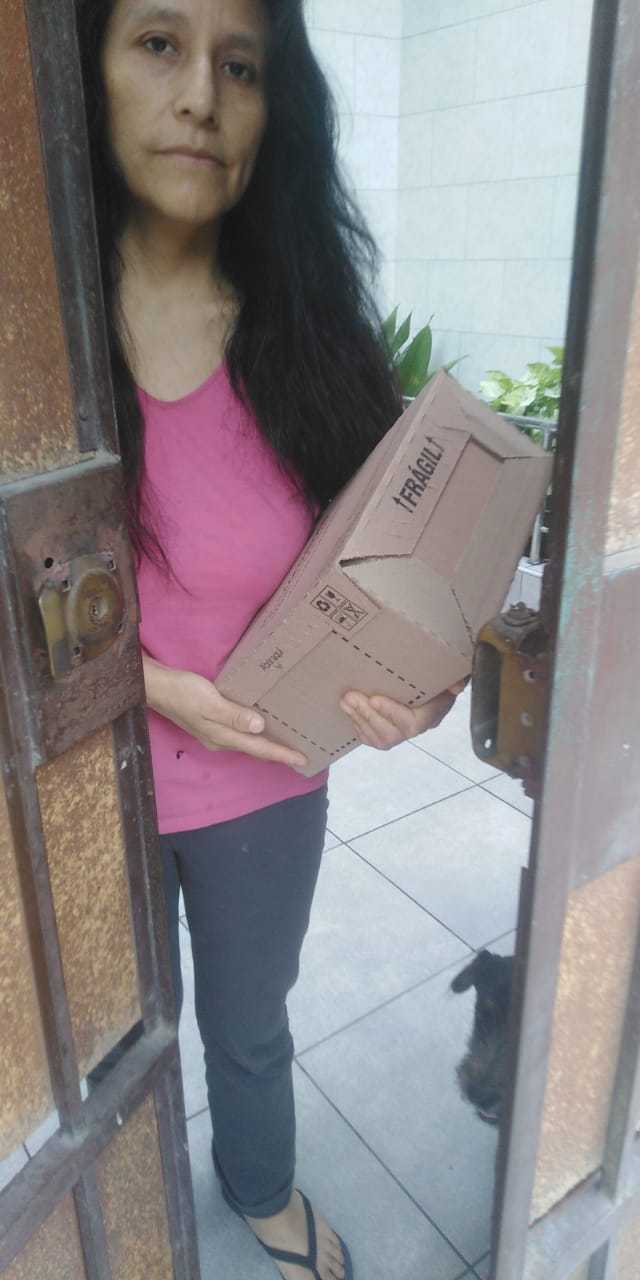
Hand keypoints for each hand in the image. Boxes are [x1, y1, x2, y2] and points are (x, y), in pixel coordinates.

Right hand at [143, 658, 307, 769]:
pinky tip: (260, 728)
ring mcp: (214, 734)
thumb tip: (259, 727)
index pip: (259, 748)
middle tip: (300, 756)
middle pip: (255, 750)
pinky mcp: (211, 724)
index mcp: (222, 737)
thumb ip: (234, 715)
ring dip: (267, 746)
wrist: (156, 688)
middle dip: (278, 754)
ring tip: (286, 746)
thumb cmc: (183, 692)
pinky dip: (254, 735)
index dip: (282, 754)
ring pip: (247, 743)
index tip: (303, 760)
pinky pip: (239, 735)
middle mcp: (220, 740)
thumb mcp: (210, 702)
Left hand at [339, 681, 466, 750]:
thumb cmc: (440, 672)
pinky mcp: (389, 732)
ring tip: (345, 701)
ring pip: (380, 739)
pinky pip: (372, 739)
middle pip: (393, 734)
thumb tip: (456, 687)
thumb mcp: (451, 672)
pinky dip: (359, 727)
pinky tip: (349, 711)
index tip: (374, 699)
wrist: (435, 677)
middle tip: (351, 697)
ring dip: (360, 720)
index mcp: (434, 713)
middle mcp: (419, 727)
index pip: (414, 723)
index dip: (393, 713)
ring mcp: (403, 732)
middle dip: (369, 716)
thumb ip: (456, 678)